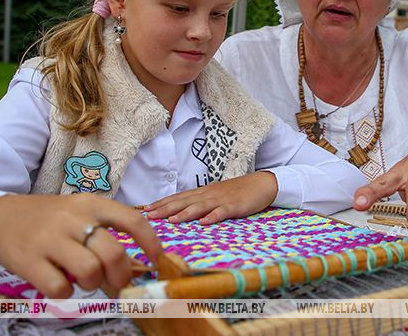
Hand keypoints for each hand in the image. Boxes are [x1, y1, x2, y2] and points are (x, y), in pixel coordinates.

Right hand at [0, 193, 161, 298]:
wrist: (1, 218)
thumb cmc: (51, 221)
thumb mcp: (80, 215)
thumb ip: (106, 235)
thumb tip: (137, 269)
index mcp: (91, 204)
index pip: (131, 220)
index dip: (150, 243)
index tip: (156, 260)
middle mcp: (72, 218)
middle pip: (113, 252)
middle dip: (121, 275)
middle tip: (117, 282)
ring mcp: (49, 238)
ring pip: (89, 271)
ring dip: (92, 284)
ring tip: (82, 279)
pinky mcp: (28, 260)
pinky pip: (59, 288)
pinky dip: (65, 293)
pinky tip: (59, 283)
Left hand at [144, 171, 277, 223]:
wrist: (261, 183)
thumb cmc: (236, 192)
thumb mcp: (215, 196)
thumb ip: (199, 203)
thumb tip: (180, 212)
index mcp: (202, 193)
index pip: (178, 197)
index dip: (162, 204)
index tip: (146, 210)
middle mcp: (208, 195)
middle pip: (184, 202)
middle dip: (165, 209)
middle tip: (149, 216)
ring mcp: (221, 200)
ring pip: (200, 207)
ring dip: (185, 213)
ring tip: (171, 221)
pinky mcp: (235, 206)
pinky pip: (223, 212)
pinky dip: (213, 217)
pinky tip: (204, 223)